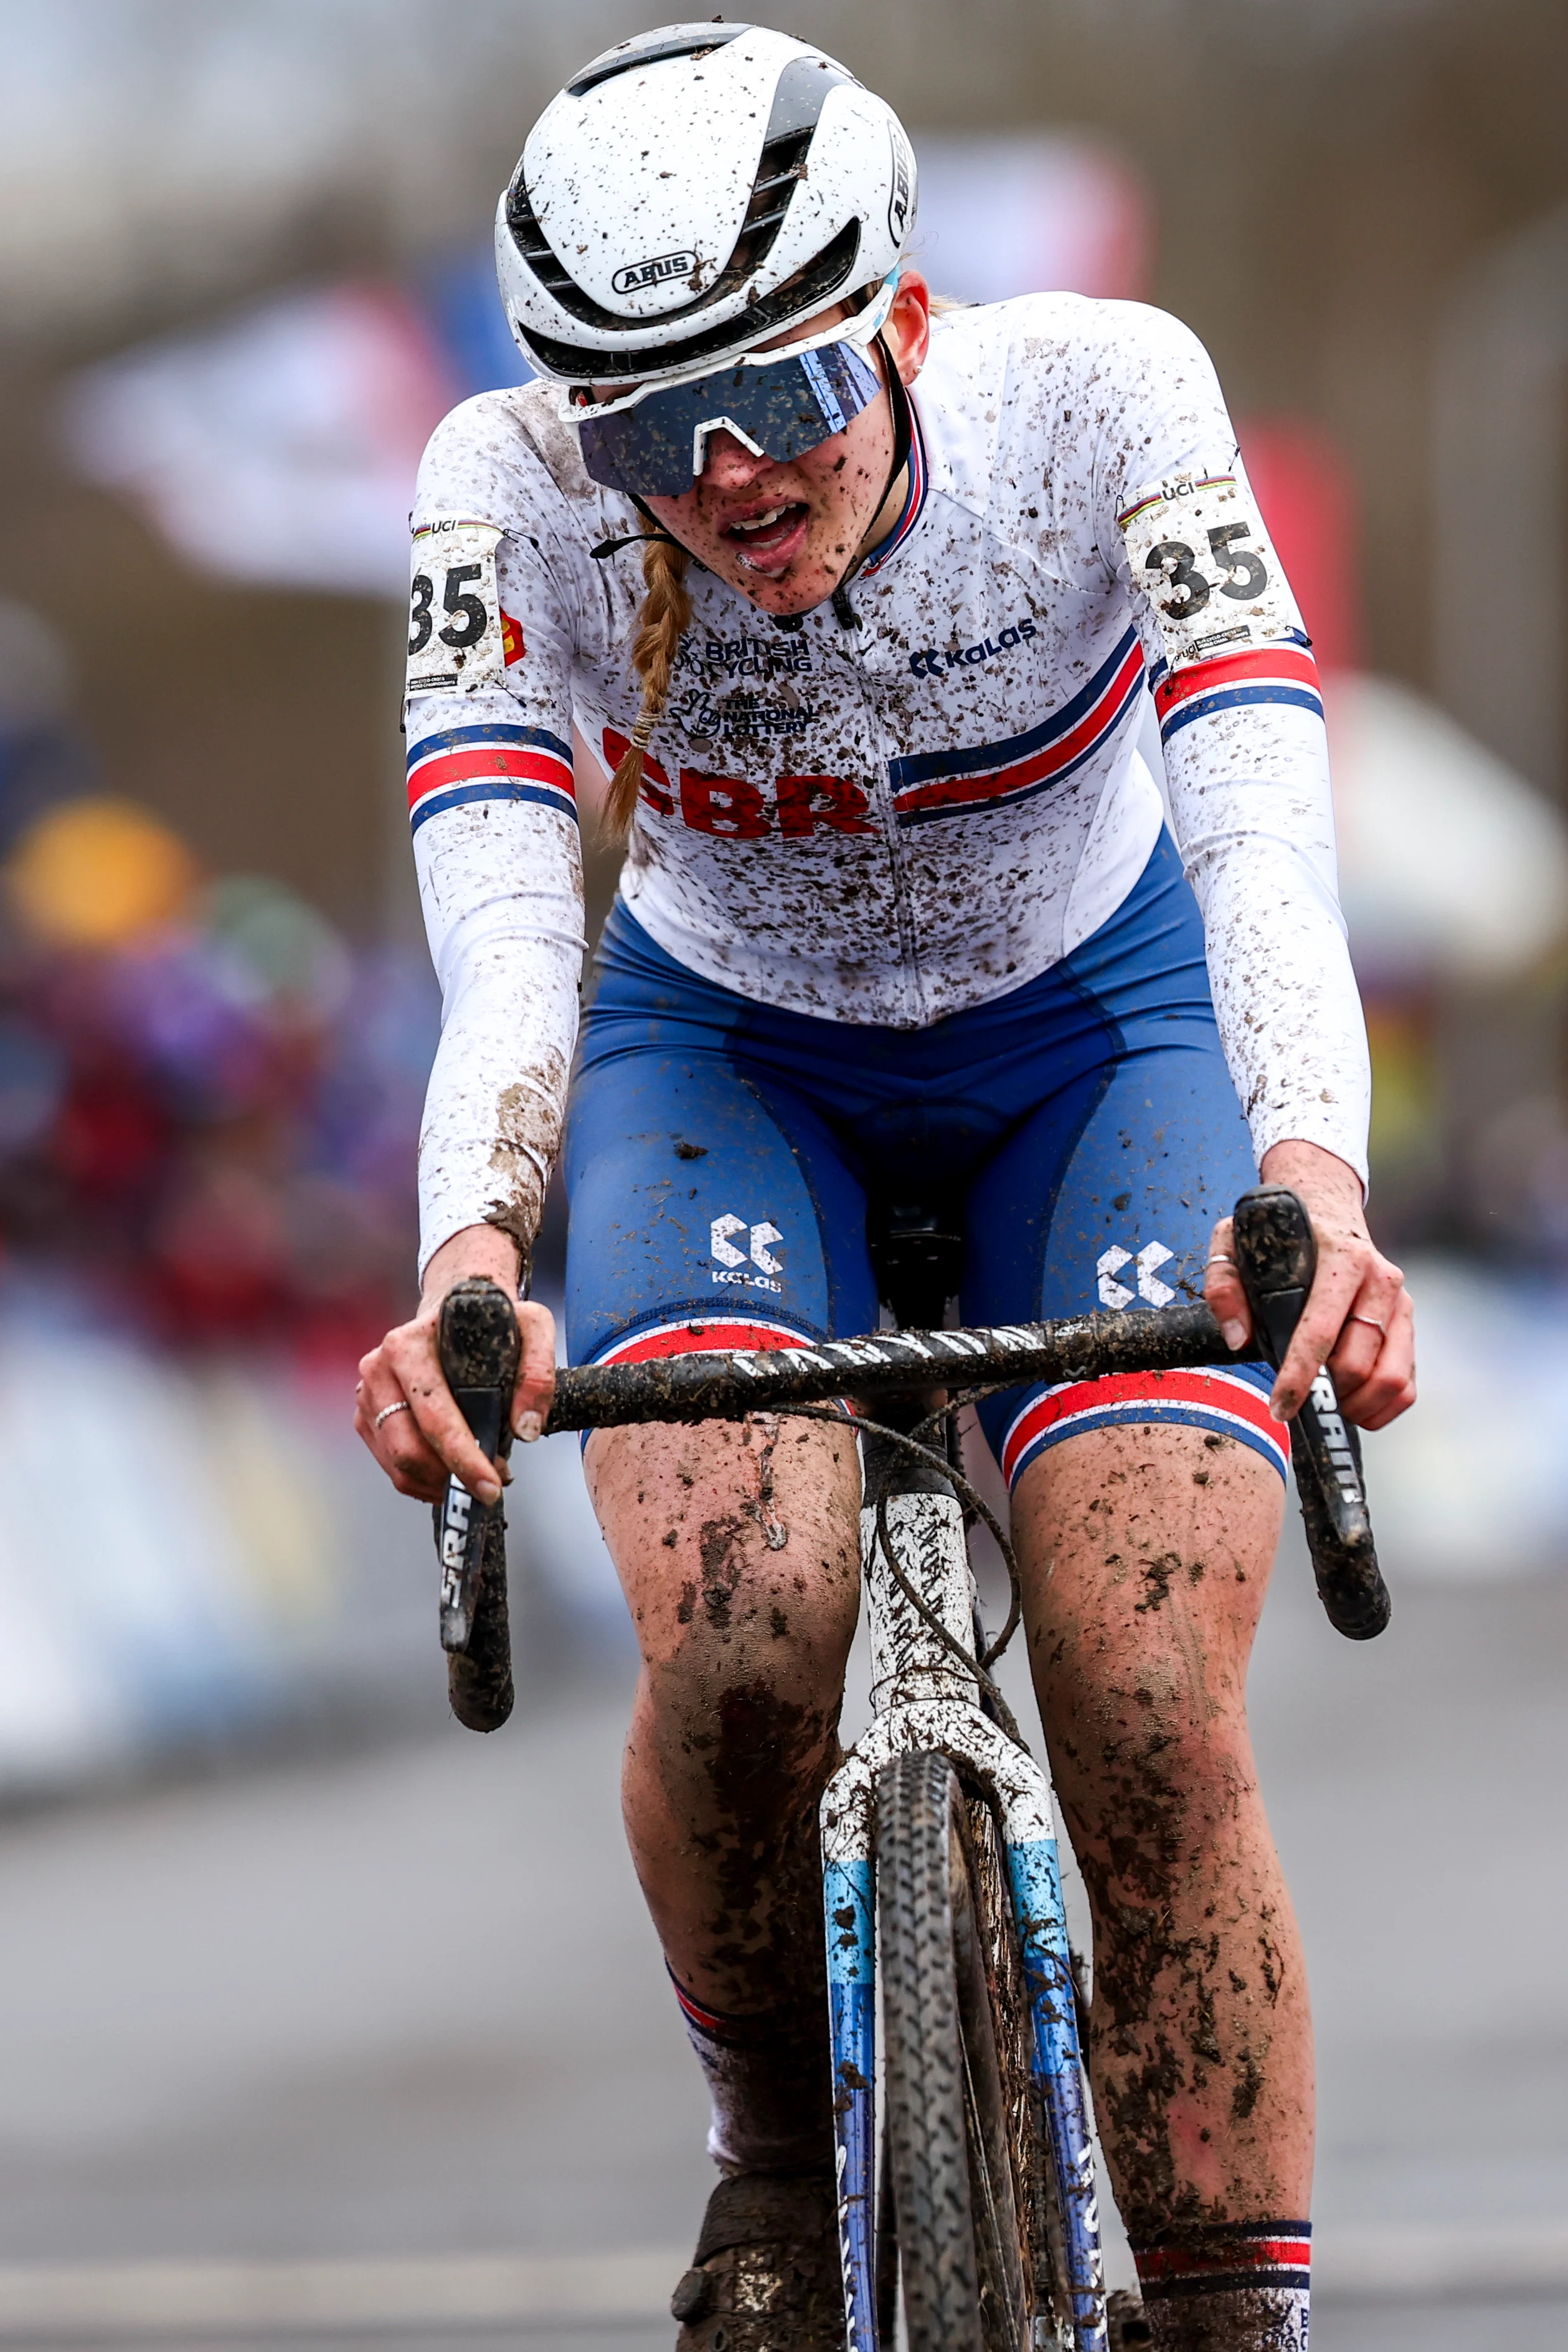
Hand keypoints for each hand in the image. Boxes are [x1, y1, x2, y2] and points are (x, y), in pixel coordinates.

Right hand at [354, 1226, 558, 1502]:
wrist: (452, 1312)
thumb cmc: (486, 1321)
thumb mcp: (530, 1327)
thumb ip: (537, 1372)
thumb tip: (526, 1428)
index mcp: (407, 1346)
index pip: (434, 1416)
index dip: (464, 1457)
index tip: (491, 1484)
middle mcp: (378, 1369)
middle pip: (408, 1449)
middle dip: (452, 1477)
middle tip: (491, 1485)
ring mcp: (367, 1396)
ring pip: (398, 1464)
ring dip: (439, 1483)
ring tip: (475, 1477)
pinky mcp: (366, 1417)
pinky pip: (391, 1466)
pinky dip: (424, 1481)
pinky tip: (451, 1472)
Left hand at [1204, 1139, 1414, 1430]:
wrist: (1328, 1209)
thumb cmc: (1282, 1234)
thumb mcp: (1237, 1240)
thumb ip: (1224, 1284)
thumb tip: (1237, 1338)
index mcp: (1342, 1258)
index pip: (1321, 1330)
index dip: (1299, 1376)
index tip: (1279, 1407)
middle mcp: (1380, 1280)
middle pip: (1357, 1362)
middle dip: (1325, 1392)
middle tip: (1297, 1400)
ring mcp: (1400, 1303)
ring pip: (1390, 1377)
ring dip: (1355, 1405)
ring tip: (1324, 1404)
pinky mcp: (1407, 1323)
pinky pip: (1407, 1382)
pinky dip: (1381, 1407)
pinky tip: (1351, 1406)